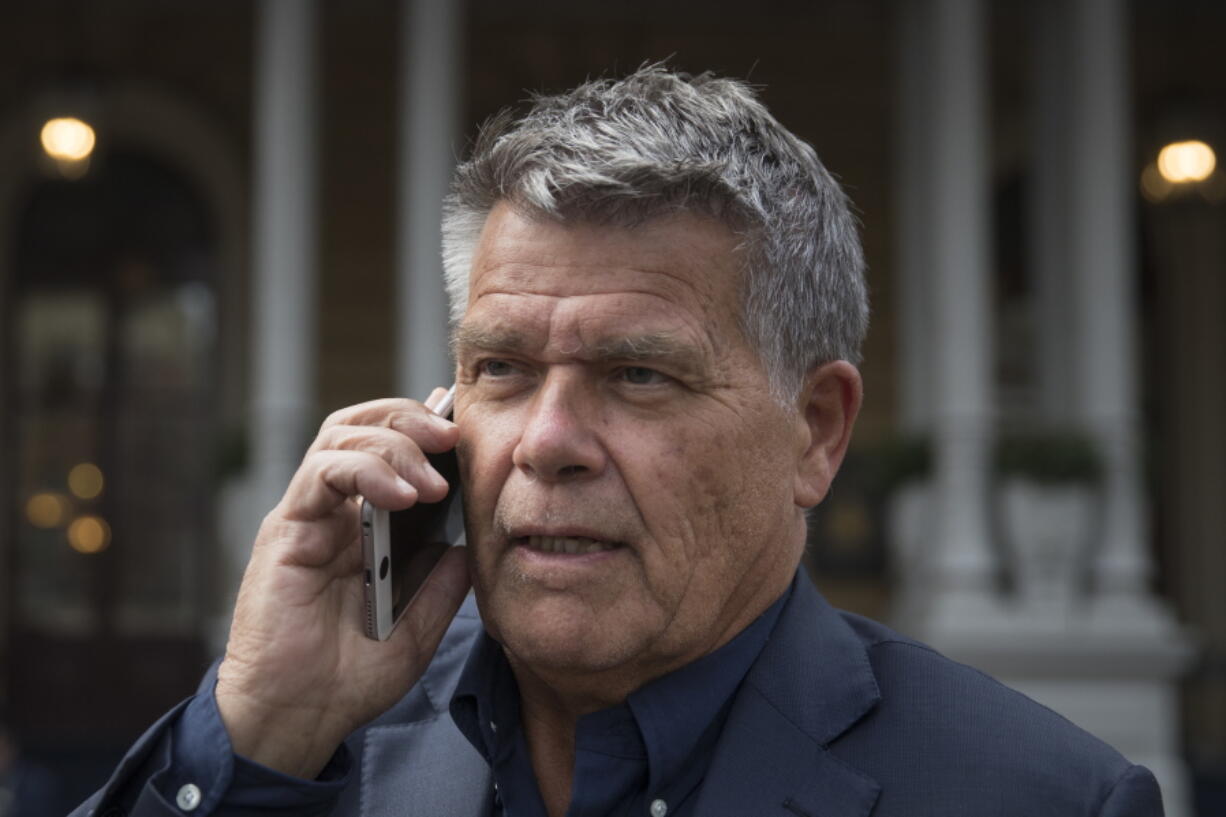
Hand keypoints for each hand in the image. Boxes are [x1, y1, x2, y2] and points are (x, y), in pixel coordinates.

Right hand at [215, 388, 470, 778]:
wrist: (298, 719)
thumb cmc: (350, 677)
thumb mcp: (419, 627)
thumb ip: (443, 583)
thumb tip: (472, 542)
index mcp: (365, 523)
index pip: (389, 446)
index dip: (425, 428)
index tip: (466, 432)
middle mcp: (333, 510)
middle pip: (363, 425)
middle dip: (412, 418)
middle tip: (453, 439)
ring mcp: (308, 516)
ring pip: (342, 437)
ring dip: (394, 444)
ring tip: (432, 483)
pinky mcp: (286, 531)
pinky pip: (321, 474)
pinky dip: (364, 471)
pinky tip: (401, 497)